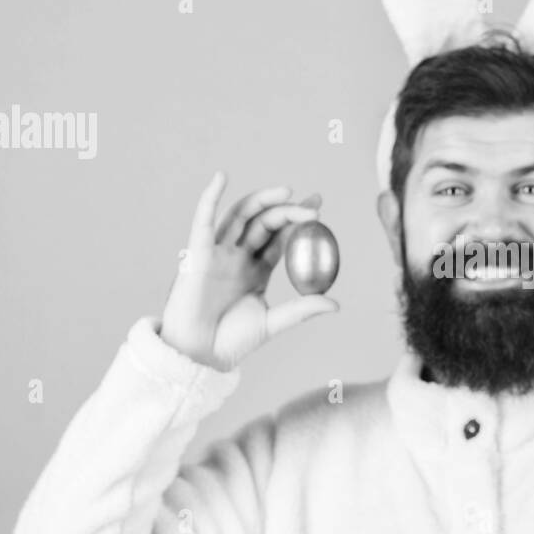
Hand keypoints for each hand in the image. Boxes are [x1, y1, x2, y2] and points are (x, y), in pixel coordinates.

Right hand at [160, 172, 337, 370]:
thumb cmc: (231, 341)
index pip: (281, 237)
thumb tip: (336, 304)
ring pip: (241, 217)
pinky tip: (220, 178)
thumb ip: (301, 310)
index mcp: (257, 269)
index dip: (298, 220)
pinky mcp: (198, 254)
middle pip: (265, 223)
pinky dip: (209, 198)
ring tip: (286, 191)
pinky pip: (203, 222)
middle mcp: (238, 256)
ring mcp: (218, 253)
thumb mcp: (272, 322)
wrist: (199, 355)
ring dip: (262, 201)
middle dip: (289, 210)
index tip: (319, 206)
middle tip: (314, 207)